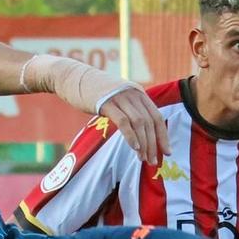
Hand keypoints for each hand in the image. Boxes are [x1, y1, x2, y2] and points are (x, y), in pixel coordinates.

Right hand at [46, 63, 166, 166]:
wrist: (72, 76)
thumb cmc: (93, 91)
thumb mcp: (117, 97)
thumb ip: (129, 109)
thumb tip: (140, 131)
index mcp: (138, 93)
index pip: (157, 117)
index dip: (163, 136)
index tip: (167, 152)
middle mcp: (133, 93)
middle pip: (150, 122)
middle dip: (154, 144)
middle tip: (153, 161)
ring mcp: (120, 97)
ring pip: (139, 123)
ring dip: (143, 143)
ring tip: (143, 159)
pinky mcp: (107, 102)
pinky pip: (123, 121)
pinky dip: (130, 136)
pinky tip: (133, 148)